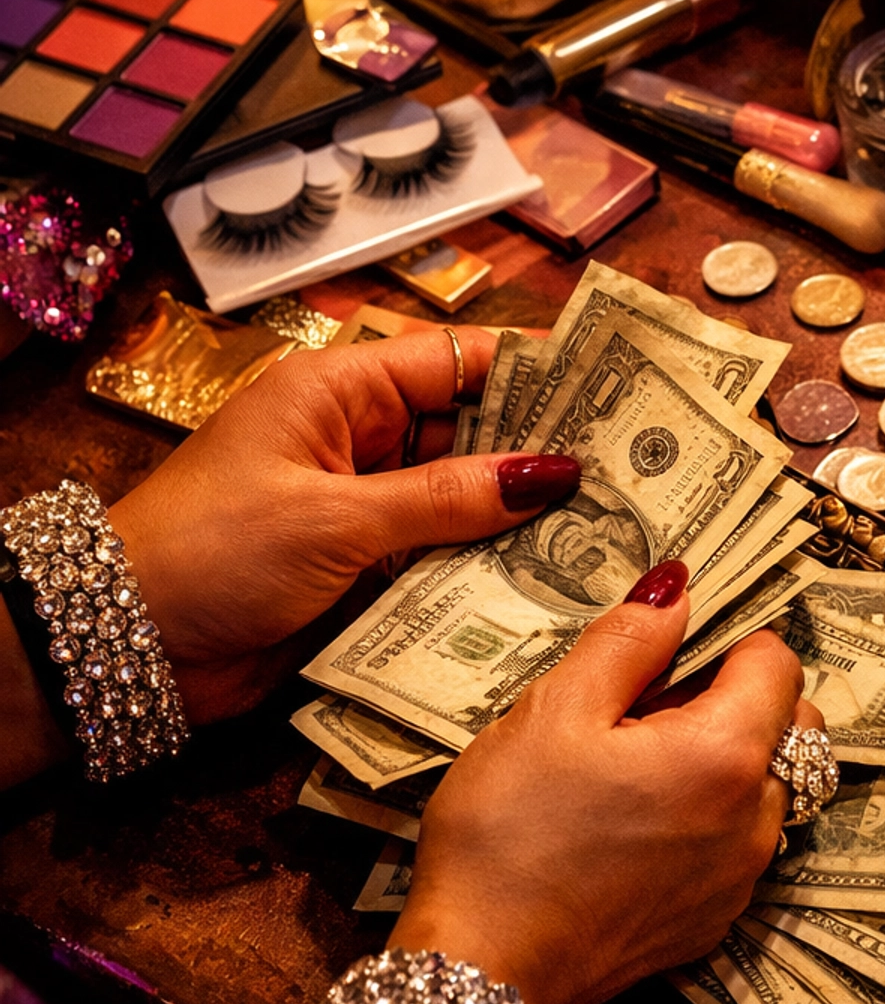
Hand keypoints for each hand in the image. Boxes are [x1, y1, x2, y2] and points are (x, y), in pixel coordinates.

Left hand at [110, 327, 578, 725]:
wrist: (127, 642)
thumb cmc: (211, 551)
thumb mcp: (335, 518)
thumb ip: (448, 499)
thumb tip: (552, 475)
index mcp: (341, 391)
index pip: (461, 362)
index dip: (538, 373)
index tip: (617, 388)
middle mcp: (360, 440)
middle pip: (474, 434)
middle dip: (545, 455)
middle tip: (638, 475)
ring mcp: (363, 507)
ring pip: (466, 503)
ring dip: (524, 522)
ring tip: (616, 532)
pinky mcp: (363, 572)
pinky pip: (442, 562)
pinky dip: (488, 573)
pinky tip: (554, 585)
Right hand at [393, 564, 817, 1003]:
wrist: (484, 972)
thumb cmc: (510, 833)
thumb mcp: (554, 711)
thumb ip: (629, 639)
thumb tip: (680, 585)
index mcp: (727, 754)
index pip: (778, 662)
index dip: (727, 642)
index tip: (668, 655)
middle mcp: (757, 820)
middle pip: (790, 726)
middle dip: (735, 701)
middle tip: (644, 710)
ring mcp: (741, 880)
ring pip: (766, 788)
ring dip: (724, 763)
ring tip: (632, 770)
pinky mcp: (714, 922)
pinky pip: (738, 846)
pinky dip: (708, 821)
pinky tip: (632, 828)